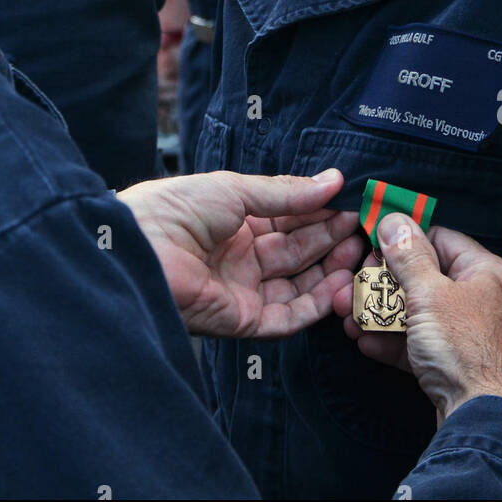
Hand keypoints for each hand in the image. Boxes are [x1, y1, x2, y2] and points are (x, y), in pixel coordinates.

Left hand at [119, 168, 363, 338]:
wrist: (137, 249)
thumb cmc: (173, 209)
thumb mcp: (234, 189)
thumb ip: (286, 192)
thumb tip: (333, 181)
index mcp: (232, 222)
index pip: (287, 218)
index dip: (319, 211)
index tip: (352, 201)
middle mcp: (239, 257)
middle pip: (296, 250)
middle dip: (330, 238)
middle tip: (363, 226)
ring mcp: (241, 290)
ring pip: (297, 284)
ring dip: (329, 269)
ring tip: (358, 250)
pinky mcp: (241, 321)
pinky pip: (286, 316)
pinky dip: (315, 303)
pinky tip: (338, 283)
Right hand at [334, 213, 501, 426]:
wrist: (487, 422)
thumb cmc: (468, 350)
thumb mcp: (429, 293)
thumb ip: (408, 256)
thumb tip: (394, 220)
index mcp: (489, 272)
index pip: (441, 240)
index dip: (404, 242)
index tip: (371, 246)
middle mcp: (487, 300)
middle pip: (426, 280)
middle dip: (383, 287)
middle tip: (352, 289)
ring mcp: (475, 336)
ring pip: (422, 316)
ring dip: (383, 317)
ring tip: (350, 319)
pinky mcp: (463, 367)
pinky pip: (426, 346)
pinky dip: (398, 344)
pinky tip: (367, 343)